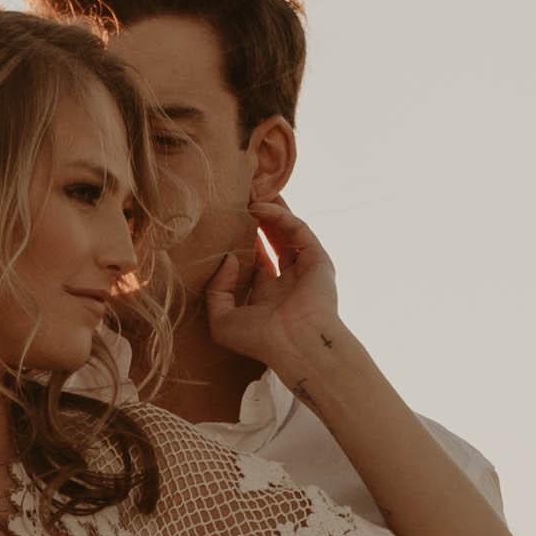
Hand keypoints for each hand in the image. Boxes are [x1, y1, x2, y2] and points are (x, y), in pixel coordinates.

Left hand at [193, 195, 347, 381]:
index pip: (258, 264)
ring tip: (251, 193)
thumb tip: (229, 259)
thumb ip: (217, 290)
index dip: (244, 244)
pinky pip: (298, 229)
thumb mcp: (222, 320)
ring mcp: (305, 270)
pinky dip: (280, 215)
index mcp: (270, 298)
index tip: (226, 226)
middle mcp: (289, 283)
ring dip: (272, 212)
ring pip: (288, 232)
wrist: (296, 343)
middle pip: (274, 243)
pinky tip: (259, 207)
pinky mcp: (317, 259)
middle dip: (259, 223)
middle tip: (241, 202)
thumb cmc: (260, 339)